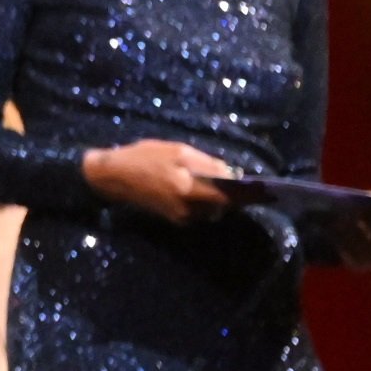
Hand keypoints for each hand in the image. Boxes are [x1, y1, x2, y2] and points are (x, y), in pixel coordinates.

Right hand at [81, 140, 235, 223]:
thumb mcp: (174, 151)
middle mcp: (189, 208)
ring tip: (206, 182)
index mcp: (189, 189)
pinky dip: (201, 202)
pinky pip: (198, 212)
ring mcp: (182, 216)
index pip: (227, 196)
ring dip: (214, 198)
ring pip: (211, 209)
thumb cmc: (143, 158)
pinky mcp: (175, 219)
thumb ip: (205, 163)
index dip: (244, 192)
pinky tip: (191, 188)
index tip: (257, 187)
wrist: (113, 177)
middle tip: (227, 179)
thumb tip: (230, 172)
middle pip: (222, 205)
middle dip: (228, 193)